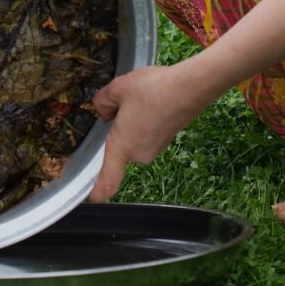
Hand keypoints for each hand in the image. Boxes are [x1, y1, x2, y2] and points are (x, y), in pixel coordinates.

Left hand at [88, 64, 207, 202]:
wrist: (190, 87)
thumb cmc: (152, 90)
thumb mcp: (117, 88)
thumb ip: (102, 102)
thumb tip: (104, 110)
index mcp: (122, 146)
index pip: (108, 179)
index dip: (99, 190)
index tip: (93, 198)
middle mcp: (139, 154)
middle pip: (119, 146)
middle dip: (116, 127)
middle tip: (122, 103)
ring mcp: (155, 149)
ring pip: (134, 138)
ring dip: (132, 123)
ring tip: (141, 99)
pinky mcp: (167, 140)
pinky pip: (147, 134)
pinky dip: (146, 121)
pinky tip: (152, 102)